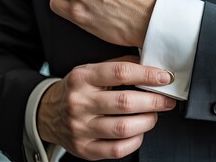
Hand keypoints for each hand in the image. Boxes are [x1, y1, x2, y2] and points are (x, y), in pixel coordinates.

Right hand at [37, 56, 175, 160]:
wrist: (48, 114)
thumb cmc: (77, 90)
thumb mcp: (90, 70)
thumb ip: (118, 66)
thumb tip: (151, 66)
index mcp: (82, 78)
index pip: (120, 73)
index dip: (148, 75)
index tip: (165, 78)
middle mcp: (79, 103)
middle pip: (126, 102)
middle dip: (155, 101)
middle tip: (167, 100)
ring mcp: (80, 128)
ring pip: (124, 128)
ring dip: (148, 121)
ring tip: (153, 115)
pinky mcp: (84, 149)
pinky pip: (118, 149)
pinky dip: (135, 141)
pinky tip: (138, 131)